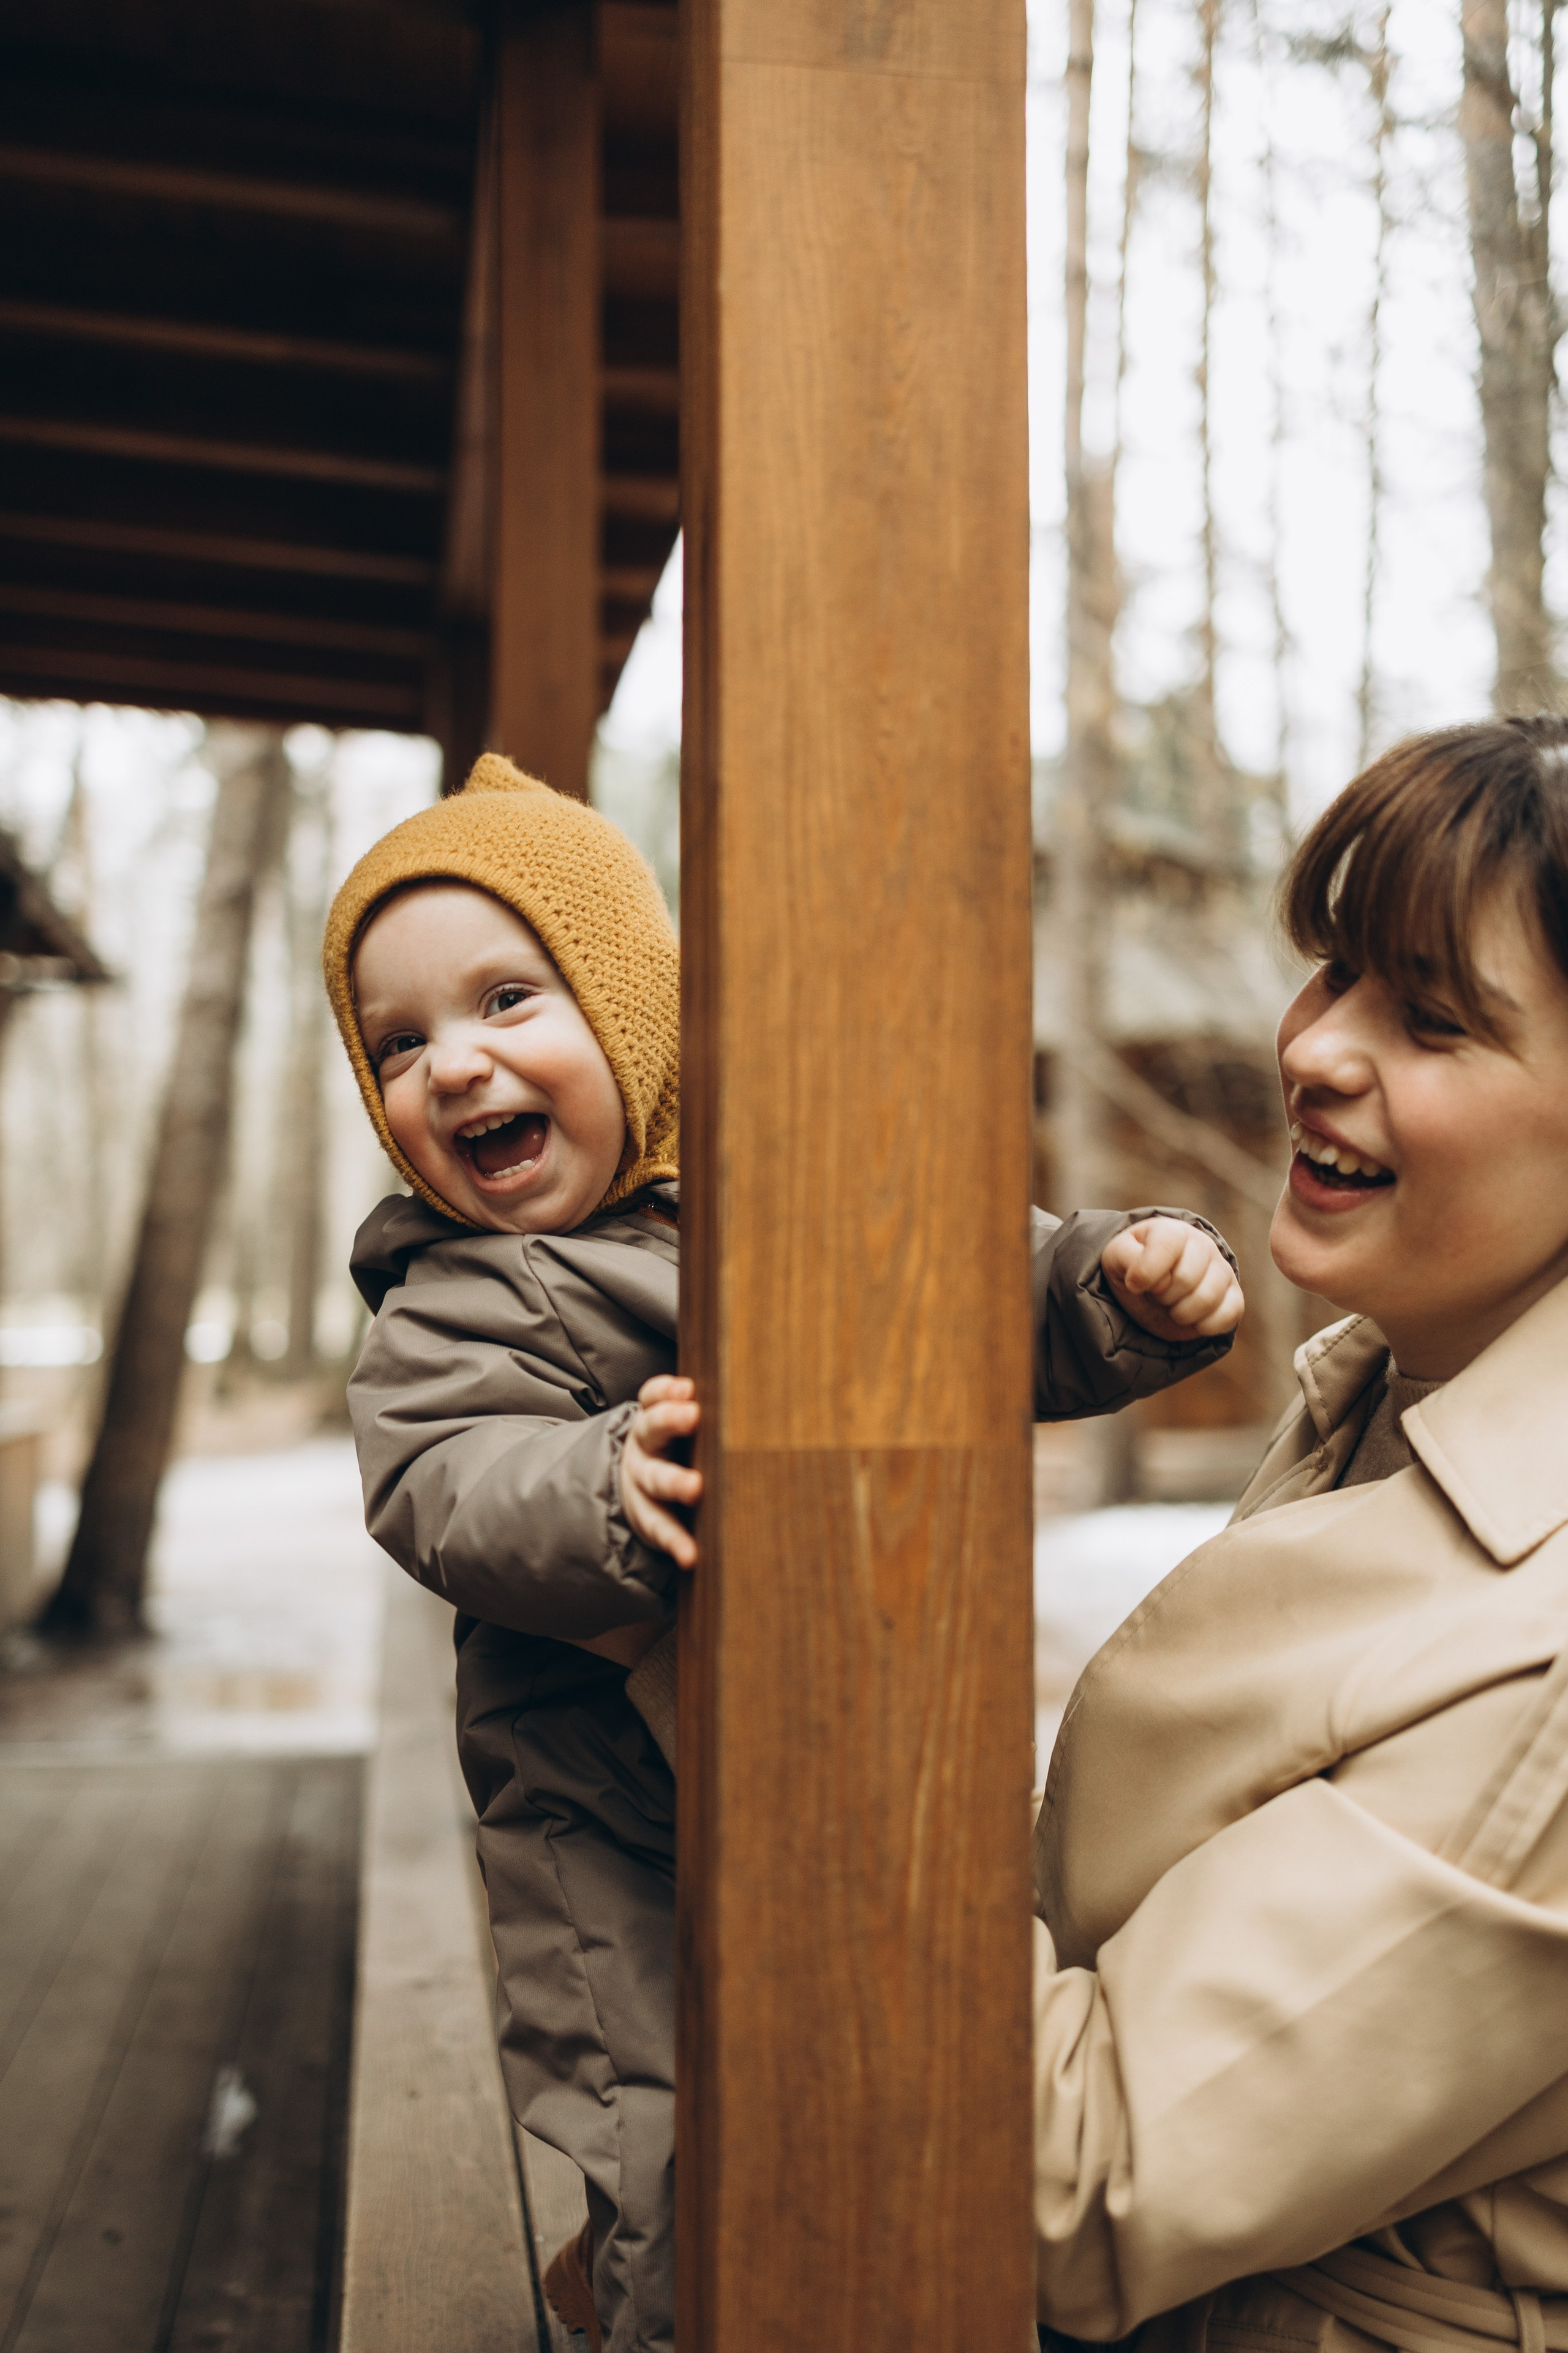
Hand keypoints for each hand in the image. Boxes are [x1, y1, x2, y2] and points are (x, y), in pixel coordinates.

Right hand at [619, 1374, 702, 1568]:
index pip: (653, 1397)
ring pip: (654, 1479)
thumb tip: (769, 1394)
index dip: (666, 1390)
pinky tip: (690, 1554)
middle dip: (671, 1420)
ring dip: (675, 1481)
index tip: (688, 1388)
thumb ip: (712, 1412)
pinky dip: (675, 1541)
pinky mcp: (648, 1518)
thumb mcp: (682, 1426)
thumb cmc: (679, 1449)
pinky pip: (659, 1528)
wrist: (638, 1488)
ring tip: (695, 1487)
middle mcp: (645, 1447)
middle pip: (652, 1429)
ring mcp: (642, 1482)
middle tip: (693, 1416)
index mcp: (654, 1418)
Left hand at [1100, 1217, 1243, 1343]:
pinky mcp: (1234, 1296)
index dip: (1148, 1271)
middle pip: (1186, 1278)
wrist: (1152, 1288)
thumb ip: (1127, 1258)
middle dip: (1162, 1296)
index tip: (1136, 1284)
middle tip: (1156, 1294)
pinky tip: (1191, 1320)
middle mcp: (1202, 1244)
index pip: (1168, 1244)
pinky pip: (1230, 1315)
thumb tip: (1158, 1282)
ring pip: (1207, 1299)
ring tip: (1172, 1306)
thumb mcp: (1116, 1258)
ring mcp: (1222, 1270)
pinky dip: (1204, 1326)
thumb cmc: (1133, 1268)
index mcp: (1172, 1230)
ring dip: (1180, 1313)